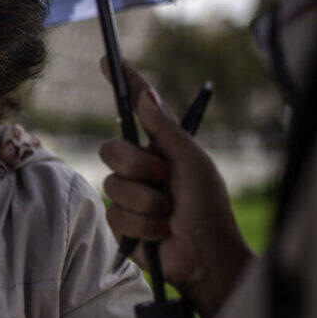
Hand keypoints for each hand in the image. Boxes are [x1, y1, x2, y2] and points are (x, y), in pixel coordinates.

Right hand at [98, 60, 253, 317]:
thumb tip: (145, 93)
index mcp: (161, 147)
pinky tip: (160, 232)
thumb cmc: (208, 208)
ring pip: (113, 184)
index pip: (137, 109)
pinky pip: (115, 214)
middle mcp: (141, 167)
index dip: (123, 84)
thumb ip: (165, 130)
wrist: (204, 257)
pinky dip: (141, 224)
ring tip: (169, 214)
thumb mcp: (192, 162)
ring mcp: (129, 194)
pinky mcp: (120, 223)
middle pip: (111, 148)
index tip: (108, 60)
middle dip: (137, 165)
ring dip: (146, 201)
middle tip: (163, 178)